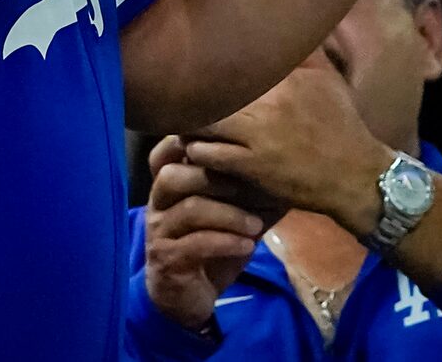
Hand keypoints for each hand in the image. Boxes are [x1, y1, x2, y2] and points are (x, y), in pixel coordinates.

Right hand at [140, 138, 265, 330]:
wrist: (186, 297)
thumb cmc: (207, 249)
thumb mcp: (226, 218)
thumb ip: (243, 195)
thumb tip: (283, 175)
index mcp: (168, 187)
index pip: (164, 153)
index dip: (188, 143)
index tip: (223, 143)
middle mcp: (158, 204)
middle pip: (174, 175)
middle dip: (215, 177)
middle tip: (252, 187)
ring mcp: (160, 232)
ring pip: (190, 210)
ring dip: (229, 214)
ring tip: (257, 226)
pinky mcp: (168, 260)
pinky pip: (195, 244)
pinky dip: (225, 242)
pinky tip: (247, 245)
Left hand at [180, 61, 394, 234]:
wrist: (358, 176)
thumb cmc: (343, 127)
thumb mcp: (328, 81)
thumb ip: (308, 52)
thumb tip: (296, 21)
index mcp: (281, 80)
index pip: (228, 64)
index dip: (204, 69)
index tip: (189, 71)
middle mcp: (266, 104)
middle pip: (207, 93)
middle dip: (190, 98)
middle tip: (179, 103)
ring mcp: (257, 135)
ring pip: (200, 124)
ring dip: (189, 128)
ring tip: (185, 130)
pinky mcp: (252, 166)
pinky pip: (207, 154)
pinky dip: (197, 153)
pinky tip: (198, 154)